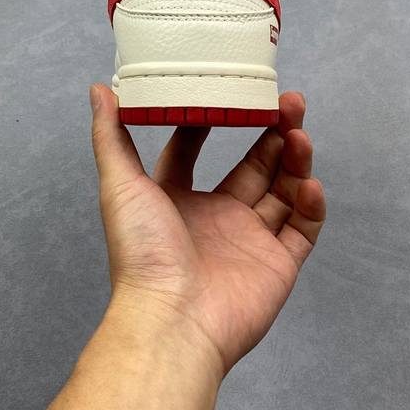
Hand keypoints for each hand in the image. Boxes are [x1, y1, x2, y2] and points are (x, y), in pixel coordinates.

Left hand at [90, 84, 325, 376]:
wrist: (173, 320)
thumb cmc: (143, 255)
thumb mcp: (120, 185)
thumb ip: (110, 136)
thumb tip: (99, 89)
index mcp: (178, 200)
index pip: (193, 153)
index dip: (209, 122)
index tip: (225, 92)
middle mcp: (216, 217)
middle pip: (253, 165)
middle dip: (272, 132)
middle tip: (287, 102)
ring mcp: (249, 241)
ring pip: (283, 190)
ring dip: (295, 159)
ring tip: (299, 133)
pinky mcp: (278, 264)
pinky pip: (303, 229)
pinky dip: (311, 204)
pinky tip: (308, 182)